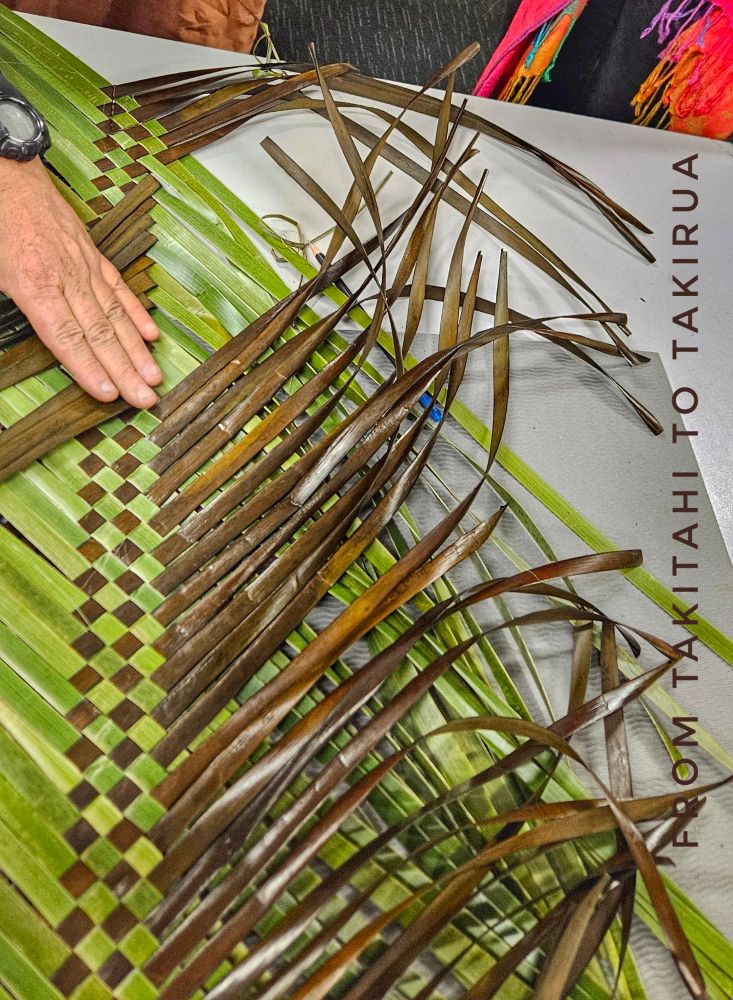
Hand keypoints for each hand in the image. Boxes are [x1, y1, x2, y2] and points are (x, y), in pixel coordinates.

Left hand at [0, 157, 160, 406]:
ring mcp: (82, 266)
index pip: (66, 337)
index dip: (89, 368)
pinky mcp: (90, 254)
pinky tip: (149, 335)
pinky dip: (135, 313)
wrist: (7, 170)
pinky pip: (116, 287)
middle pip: (99, 333)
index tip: (109, 395)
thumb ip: (11, 300)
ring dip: (135, 350)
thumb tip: (31, 332)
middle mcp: (65, 278)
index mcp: (33, 284)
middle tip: (145, 400)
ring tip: (153, 377)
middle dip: (124, 371)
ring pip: (113, 314)